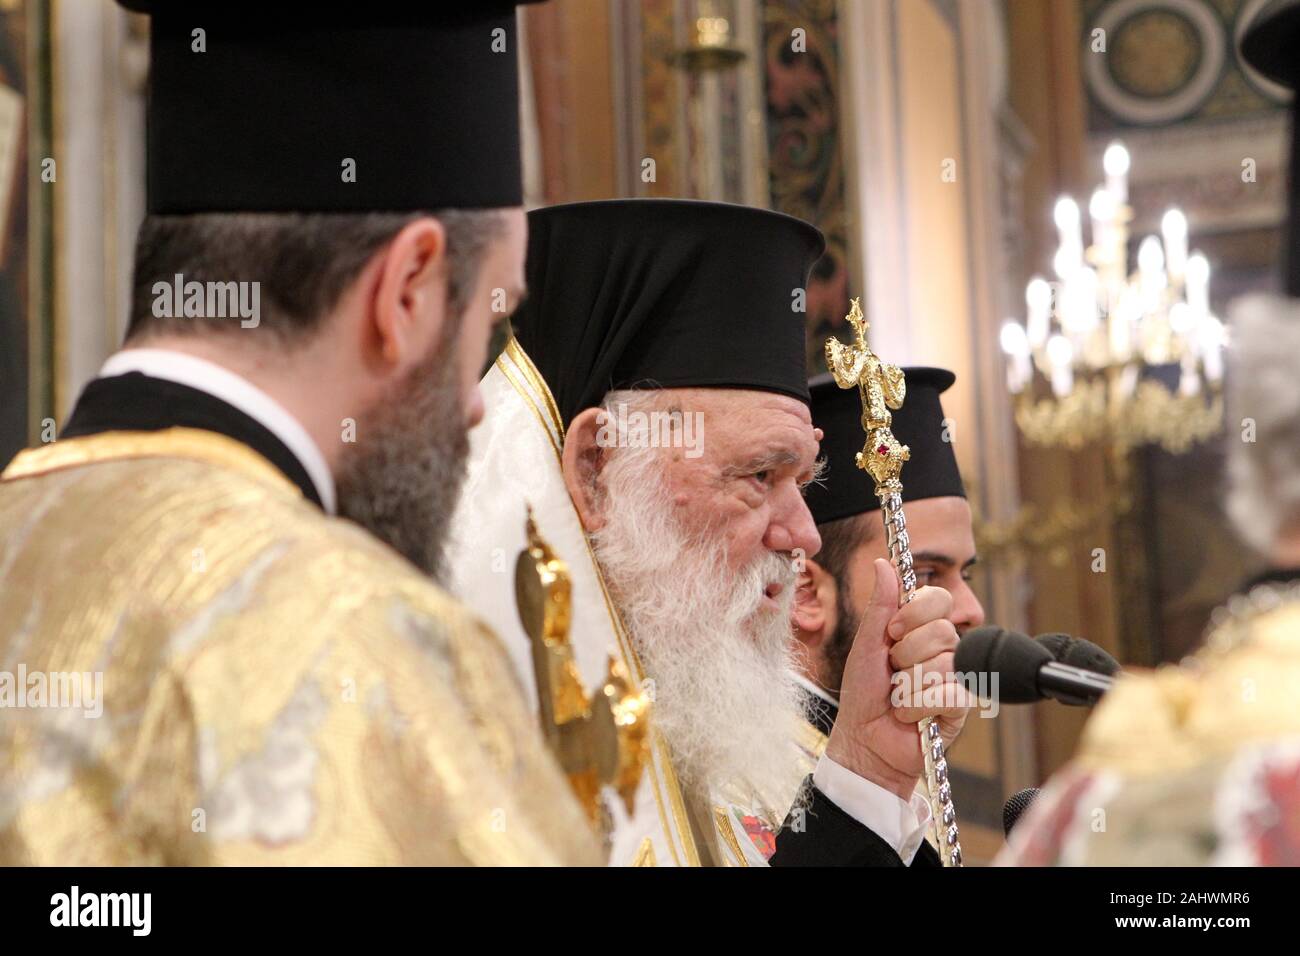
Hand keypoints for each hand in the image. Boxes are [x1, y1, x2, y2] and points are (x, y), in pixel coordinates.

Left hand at [825, 559, 970, 800]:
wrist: (864, 741)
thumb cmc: (864, 693)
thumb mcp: (867, 645)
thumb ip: (880, 606)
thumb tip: (884, 562)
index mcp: (922, 630)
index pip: (940, 599)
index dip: (916, 612)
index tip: (893, 631)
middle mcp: (944, 650)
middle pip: (942, 630)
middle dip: (906, 654)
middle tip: (892, 671)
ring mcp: (955, 678)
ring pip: (943, 663)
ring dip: (908, 684)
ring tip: (898, 696)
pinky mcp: (960, 708)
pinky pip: (948, 694)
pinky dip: (918, 706)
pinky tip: (910, 715)